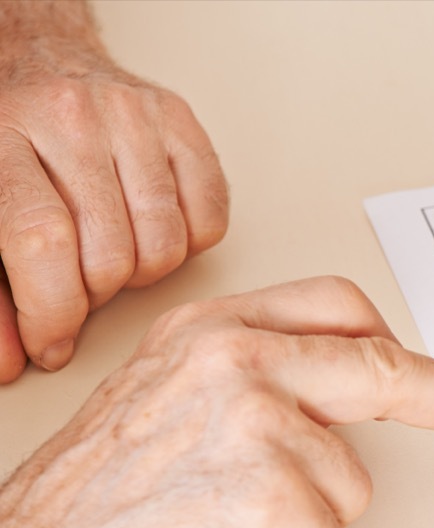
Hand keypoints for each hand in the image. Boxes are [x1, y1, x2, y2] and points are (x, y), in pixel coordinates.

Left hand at [0, 2, 228, 382]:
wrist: (37, 56)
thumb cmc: (7, 140)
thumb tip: (10, 362)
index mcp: (1, 139)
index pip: (40, 242)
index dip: (52, 311)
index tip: (52, 344)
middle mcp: (69, 117)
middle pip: (110, 253)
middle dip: (97, 295)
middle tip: (80, 286)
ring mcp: (131, 116)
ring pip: (165, 244)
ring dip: (142, 273)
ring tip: (115, 255)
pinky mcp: (180, 121)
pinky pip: (209, 219)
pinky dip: (188, 244)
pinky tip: (152, 229)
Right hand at [0, 276, 433, 527]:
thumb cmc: (96, 503)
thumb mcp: (168, 397)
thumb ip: (256, 377)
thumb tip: (346, 392)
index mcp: (216, 330)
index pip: (344, 312)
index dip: (408, 346)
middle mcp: (242, 360)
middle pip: (391, 370)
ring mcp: (263, 423)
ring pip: (352, 487)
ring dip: (308, 526)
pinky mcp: (276, 494)